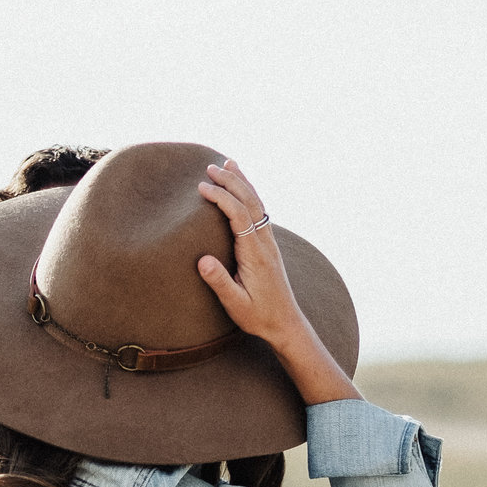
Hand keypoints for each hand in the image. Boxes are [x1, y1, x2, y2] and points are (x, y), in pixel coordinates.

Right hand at [194, 159, 361, 405]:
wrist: (285, 323)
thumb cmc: (258, 317)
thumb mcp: (236, 304)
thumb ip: (219, 282)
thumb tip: (202, 260)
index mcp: (255, 254)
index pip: (238, 216)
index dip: (221, 198)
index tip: (201, 188)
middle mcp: (265, 243)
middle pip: (250, 202)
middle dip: (231, 181)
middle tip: (209, 167)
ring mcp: (269, 242)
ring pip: (257, 203)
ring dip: (242, 182)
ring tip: (228, 163)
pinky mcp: (269, 246)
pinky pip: (259, 212)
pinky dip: (249, 194)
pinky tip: (242, 189)